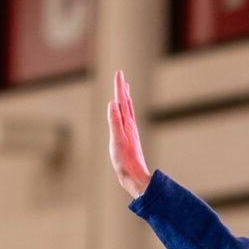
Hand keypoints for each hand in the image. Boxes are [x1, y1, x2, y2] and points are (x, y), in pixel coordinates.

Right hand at [106, 71, 151, 199]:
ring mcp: (130, 132)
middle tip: (121, 76)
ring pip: (128, 110)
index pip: (122, 100)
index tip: (118, 72)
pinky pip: (127, 120)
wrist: (135, 176)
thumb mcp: (117, 140)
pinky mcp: (129, 139)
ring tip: (125, 90)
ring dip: (125, 98)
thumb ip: (114, 121)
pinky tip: (125, 115)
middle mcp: (130, 125)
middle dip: (122, 89)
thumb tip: (112, 103)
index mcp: (127, 123)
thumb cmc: (125, 160)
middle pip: (126, 102)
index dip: (119, 86)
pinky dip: (125, 112)